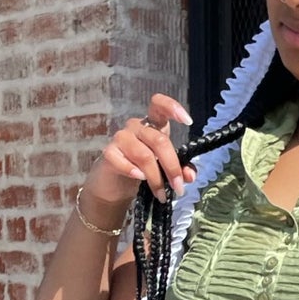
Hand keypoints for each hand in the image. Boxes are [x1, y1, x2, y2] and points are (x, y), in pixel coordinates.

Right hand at [82, 93, 193, 214]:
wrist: (115, 186)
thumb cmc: (142, 171)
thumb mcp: (165, 170)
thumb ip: (180, 170)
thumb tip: (189, 176)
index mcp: (153, 125)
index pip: (159, 105)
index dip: (172, 108)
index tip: (188, 121)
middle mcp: (136, 127)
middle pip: (159, 141)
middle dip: (172, 167)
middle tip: (178, 188)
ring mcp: (121, 138)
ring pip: (144, 155)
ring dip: (156, 178)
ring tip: (162, 195)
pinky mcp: (109, 152)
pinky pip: (122, 161)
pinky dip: (133, 171)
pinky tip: (140, 179)